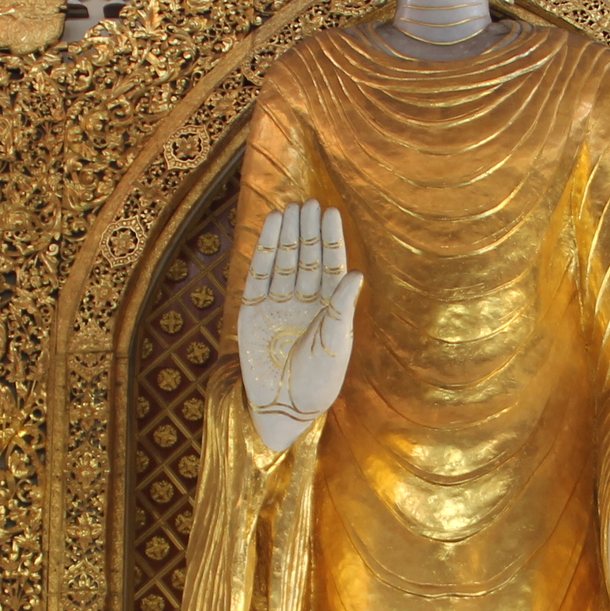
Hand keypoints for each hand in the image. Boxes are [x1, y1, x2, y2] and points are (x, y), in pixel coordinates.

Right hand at [238, 201, 361, 452]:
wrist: (283, 408)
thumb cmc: (318, 383)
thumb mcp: (335, 345)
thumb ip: (341, 309)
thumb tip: (356, 274)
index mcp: (330, 308)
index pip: (332, 265)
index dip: (331, 239)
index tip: (330, 212)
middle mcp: (304, 301)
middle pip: (307, 257)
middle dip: (308, 230)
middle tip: (309, 202)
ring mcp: (278, 303)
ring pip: (285, 260)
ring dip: (288, 234)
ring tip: (291, 208)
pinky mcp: (253, 310)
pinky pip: (260, 273)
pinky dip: (266, 249)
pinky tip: (272, 226)